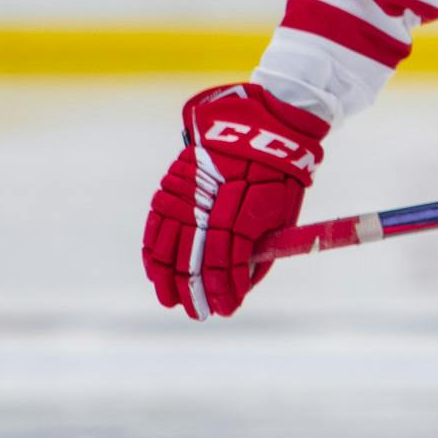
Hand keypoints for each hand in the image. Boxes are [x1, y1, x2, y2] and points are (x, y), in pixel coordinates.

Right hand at [143, 82, 327, 319]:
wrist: (264, 124)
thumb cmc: (280, 176)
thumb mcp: (283, 213)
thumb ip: (262, 249)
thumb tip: (243, 285)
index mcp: (246, 208)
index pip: (229, 259)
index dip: (226, 288)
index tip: (227, 309)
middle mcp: (213, 199)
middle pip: (196, 255)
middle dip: (197, 290)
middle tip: (199, 313)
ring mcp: (190, 189)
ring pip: (172, 242)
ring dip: (170, 277)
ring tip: (171, 301)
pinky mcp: (174, 182)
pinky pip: (157, 222)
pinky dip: (154, 250)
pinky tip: (155, 273)